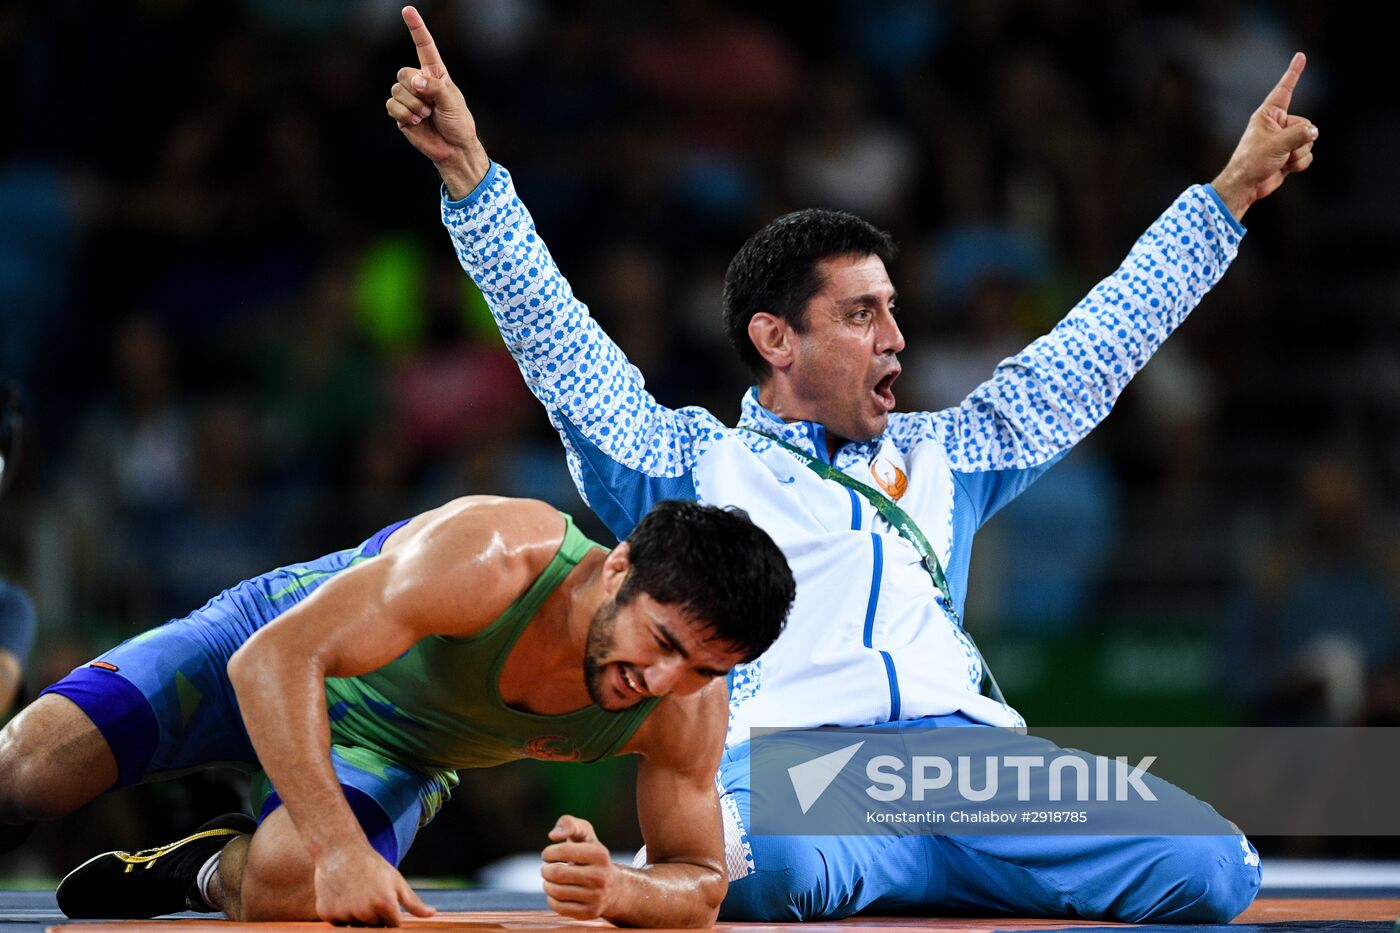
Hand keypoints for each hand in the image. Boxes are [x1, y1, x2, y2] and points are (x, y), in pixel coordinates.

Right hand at [312, 844, 434, 926]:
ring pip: (355, 927)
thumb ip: (413, 902)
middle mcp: (364, 911)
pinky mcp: (327, 914)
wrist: (339, 849)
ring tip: (355, 893)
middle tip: (369, 894)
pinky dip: (340, 914)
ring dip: (357, 917)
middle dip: (375, 916)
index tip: (386, 902)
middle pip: (374, 928)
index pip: (393, 926)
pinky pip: (338, 924)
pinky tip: (342, 895)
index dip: (391, 916)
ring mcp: (344, 914)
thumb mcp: (396, 880)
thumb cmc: (372, 865)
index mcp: (385, 903)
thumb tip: (432, 914)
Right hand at [388, 6, 490, 197]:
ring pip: (397, 90)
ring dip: (412, 104)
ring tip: (426, 116)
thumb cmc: (458, 123)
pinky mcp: (400, 113)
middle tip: (430, 105)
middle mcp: (419, 82)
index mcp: (435, 73)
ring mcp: (408, 97)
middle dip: (415, 89)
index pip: (424, 46)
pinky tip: (416, 121)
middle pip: (403, 72)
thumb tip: (414, 81)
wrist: (453, 149)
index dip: (416, 28)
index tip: (408, 11)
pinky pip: (391, 105)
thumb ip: (434, 87)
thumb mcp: (452, 101)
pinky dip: (404, 113)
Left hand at [540, 815, 617, 920]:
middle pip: (557, 873)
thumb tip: (553, 835)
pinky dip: (552, 899)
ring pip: (556, 891)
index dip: (549, 853)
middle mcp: (600, 876)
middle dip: (545, 870)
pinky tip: (556, 893)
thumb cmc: (591, 855)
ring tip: (551, 880)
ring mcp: (596, 896)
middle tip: (547, 869)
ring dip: (547, 884)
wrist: (613, 887)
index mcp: (599, 854)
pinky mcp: (590, 913)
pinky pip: (559, 907)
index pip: (563, 851)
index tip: (548, 855)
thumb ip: (568, 823)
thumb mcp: (584, 834)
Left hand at [1211, 52, 1317, 220]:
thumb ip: (1300, 134)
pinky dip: (1299, 163)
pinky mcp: (1288, 154)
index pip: (1284, 90)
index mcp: (1268, 115)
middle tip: (1280, 151)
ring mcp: (1284, 140)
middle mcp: (1277, 124)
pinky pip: (1307, 154)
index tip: (1300, 55)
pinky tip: (1285, 168)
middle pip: (1306, 125)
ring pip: (1308, 141)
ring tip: (1280, 161)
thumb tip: (1315, 132)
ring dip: (1298, 154)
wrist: (1245, 187)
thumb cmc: (1252, 162)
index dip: (1294, 73)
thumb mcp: (1277, 144)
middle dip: (1299, 140)